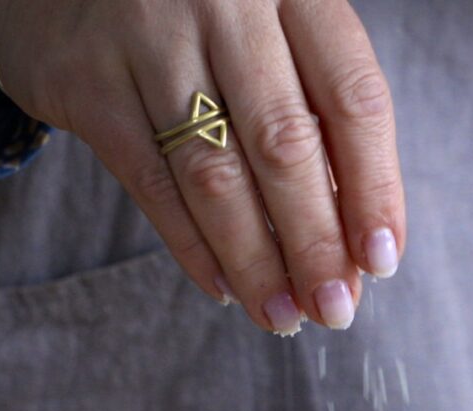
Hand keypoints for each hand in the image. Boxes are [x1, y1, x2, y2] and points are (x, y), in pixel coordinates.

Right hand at [0, 0, 405, 333]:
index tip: (381, 259)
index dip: (374, 188)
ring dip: (256, 262)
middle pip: (285, 146)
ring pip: (216, 176)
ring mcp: (149, 37)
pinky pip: (153, 186)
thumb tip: (355, 251)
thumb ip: (317, 119)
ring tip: (282, 317)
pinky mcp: (90, 82)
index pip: (352, 99)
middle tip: (334, 310)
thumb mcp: (273, 36)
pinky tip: (224, 287)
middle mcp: (223, 1)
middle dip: (315, 244)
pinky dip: (193, 248)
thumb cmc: (203, 18)